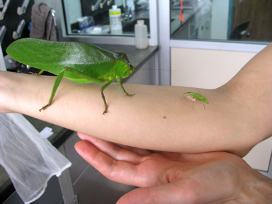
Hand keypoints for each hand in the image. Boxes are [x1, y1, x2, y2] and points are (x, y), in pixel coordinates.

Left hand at [75, 133, 271, 203]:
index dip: (96, 158)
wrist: (235, 179)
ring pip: (131, 142)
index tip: (81, 147)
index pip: (114, 168)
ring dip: (116, 134)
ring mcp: (161, 154)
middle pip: (118, 153)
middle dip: (100, 142)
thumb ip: (152, 197)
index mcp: (151, 178)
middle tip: (86, 128)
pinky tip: (130, 121)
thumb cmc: (214, 190)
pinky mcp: (171, 144)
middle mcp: (152, 167)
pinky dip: (136, 128)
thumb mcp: (183, 193)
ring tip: (101, 122)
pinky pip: (148, 134)